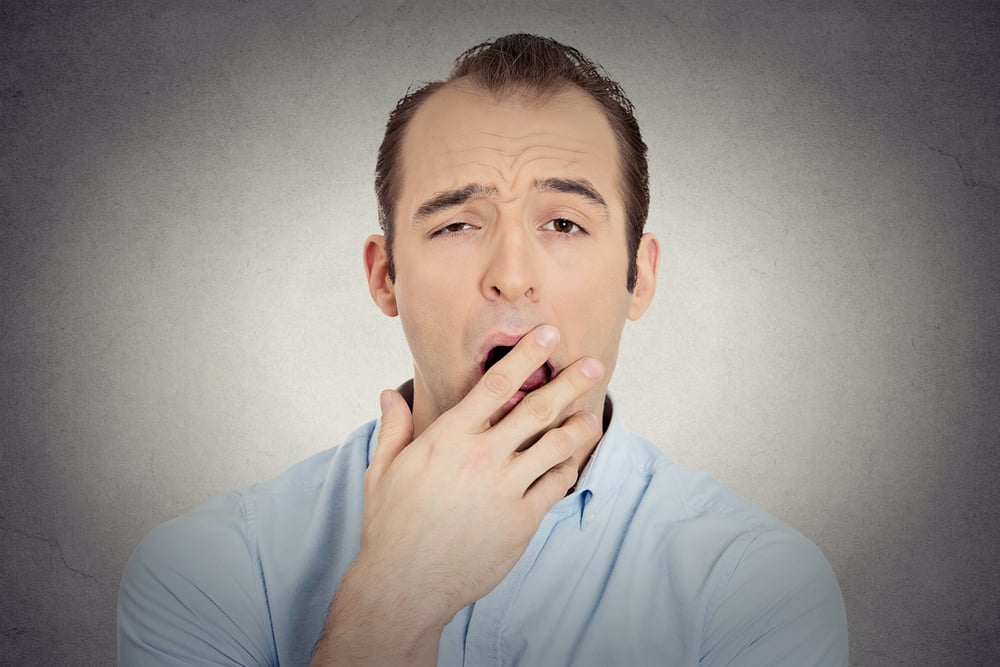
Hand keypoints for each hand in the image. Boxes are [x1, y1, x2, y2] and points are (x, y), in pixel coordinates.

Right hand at [313, 324, 603, 664]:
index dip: (526, 355)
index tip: (548, 335)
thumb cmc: (391, 526)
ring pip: (555, 446)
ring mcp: (504, 489)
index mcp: (448, 437)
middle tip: (594, 365)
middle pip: (537, 409)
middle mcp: (481, 457)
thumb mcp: (383, 471)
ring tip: (591, 416)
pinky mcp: (521, 521)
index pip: (496, 384)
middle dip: (569, 383)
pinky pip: (555, 486)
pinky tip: (568, 463)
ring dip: (578, 427)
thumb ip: (394, 429)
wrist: (405, 584)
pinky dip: (565, 470)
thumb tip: (388, 394)